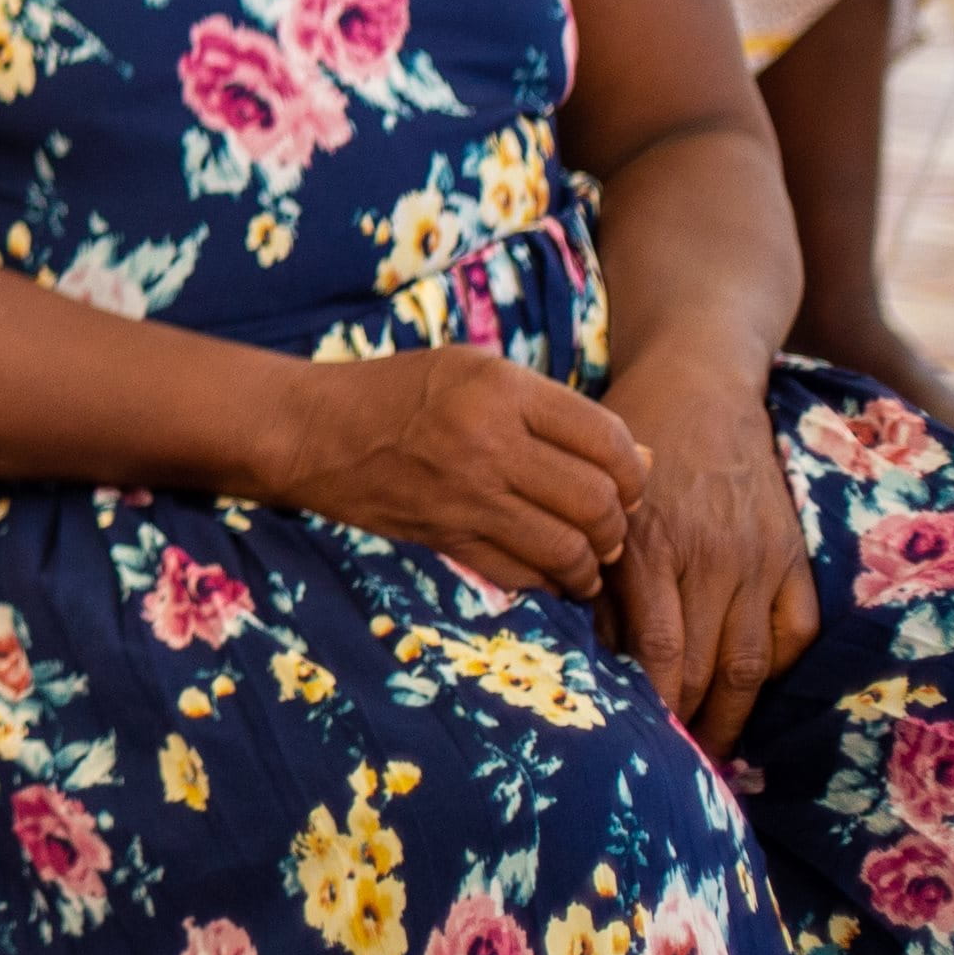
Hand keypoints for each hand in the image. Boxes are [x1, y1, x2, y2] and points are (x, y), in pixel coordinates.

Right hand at [259, 346, 650, 595]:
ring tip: (588, 557)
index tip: (626, 482)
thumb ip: (555, 412)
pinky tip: (549, 572)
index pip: (607, 441)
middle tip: (609, 524)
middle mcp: (488, 441)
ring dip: (591, 563)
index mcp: (500, 389)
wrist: (311, 430)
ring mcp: (465, 495)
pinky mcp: (444, 536)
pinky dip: (549, 582)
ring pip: (568, 548)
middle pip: (596, 502)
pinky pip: (522, 574)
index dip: (633, 471)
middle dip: (618, 522)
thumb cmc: (400, 392)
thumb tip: (642, 463)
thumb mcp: (476, 373)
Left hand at [599, 343, 818, 753]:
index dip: (656, 707)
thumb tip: (578, 652)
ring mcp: (757, 557)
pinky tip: (754, 690)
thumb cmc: (623, 445)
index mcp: (650, 546)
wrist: (695, 383)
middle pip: (711, 668)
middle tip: (679, 767)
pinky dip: (779, 668)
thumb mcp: (591, 502)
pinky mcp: (790, 552)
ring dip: (736, 714)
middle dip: (694, 724)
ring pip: (755, 662)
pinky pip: (797, 630)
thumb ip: (589, 572)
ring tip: (715, 749)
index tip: (642, 745)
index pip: (660, 652)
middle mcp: (709, 557)